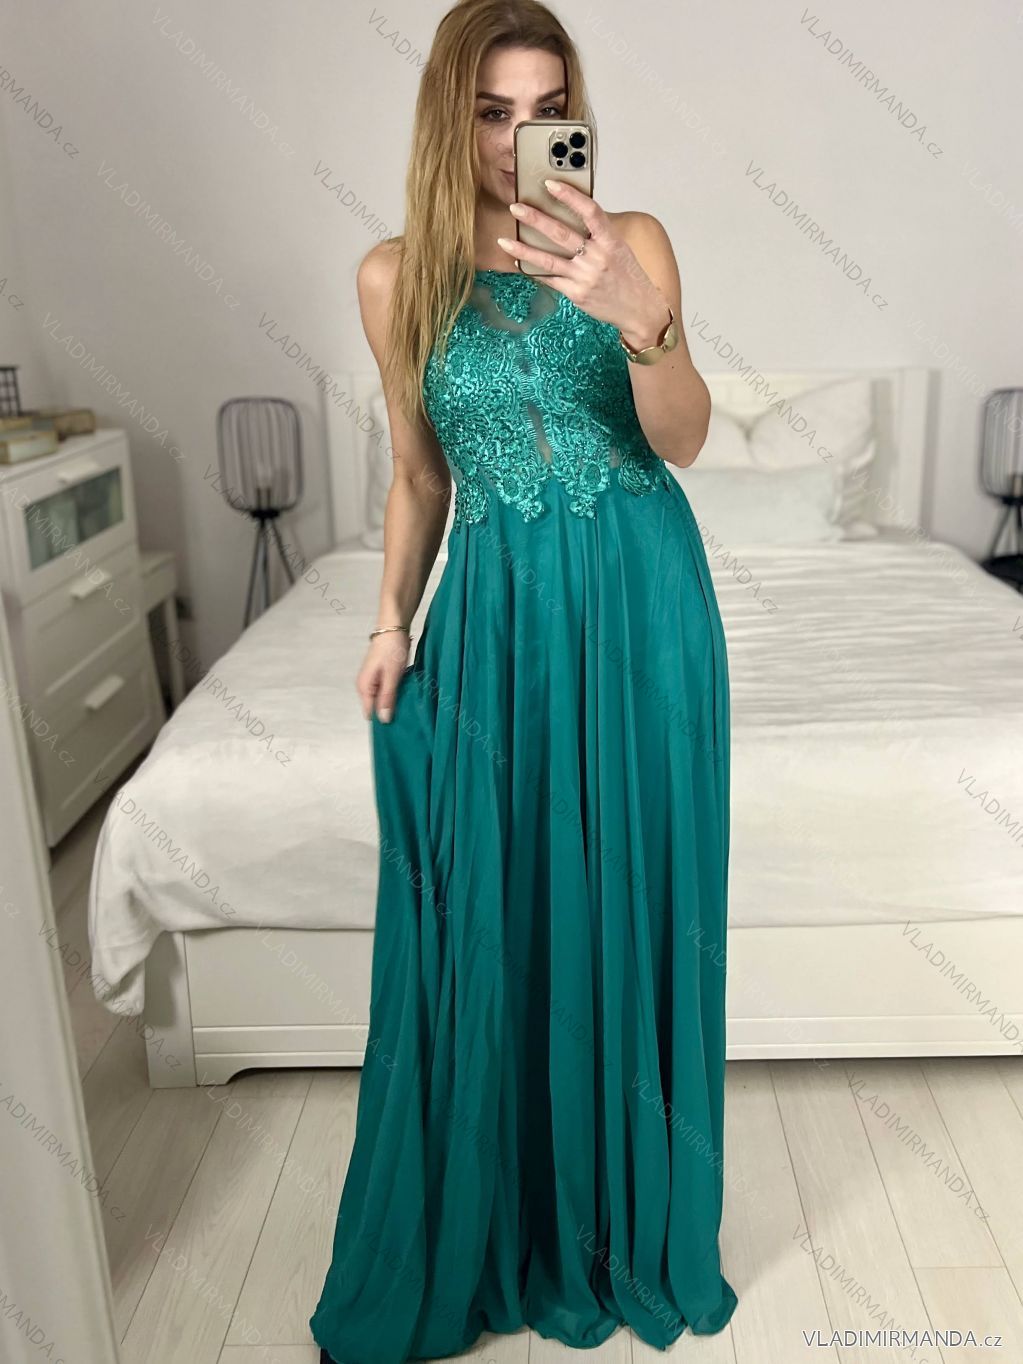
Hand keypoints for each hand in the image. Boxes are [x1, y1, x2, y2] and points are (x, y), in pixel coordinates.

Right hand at [357, 631, 410, 722]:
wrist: (393, 627)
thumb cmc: (392, 649)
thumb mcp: (392, 676)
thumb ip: (387, 698)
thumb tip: (383, 720)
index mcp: (364, 687)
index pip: (370, 714)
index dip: (383, 719)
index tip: (399, 722)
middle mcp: (365, 686)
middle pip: (376, 707)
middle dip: (390, 710)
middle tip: (407, 710)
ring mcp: (372, 680)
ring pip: (382, 699)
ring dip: (394, 700)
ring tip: (407, 699)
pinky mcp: (379, 675)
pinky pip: (386, 690)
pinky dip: (395, 691)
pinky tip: (405, 689)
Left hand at [499, 181, 670, 347]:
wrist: (638, 309)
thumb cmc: (628, 276)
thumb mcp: (620, 248)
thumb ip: (598, 234)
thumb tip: (572, 215)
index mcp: (610, 240)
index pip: (589, 211)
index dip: (569, 195)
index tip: (550, 184)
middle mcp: (597, 257)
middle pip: (561, 234)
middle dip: (535, 219)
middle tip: (516, 207)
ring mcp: (585, 277)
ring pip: (548, 260)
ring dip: (524, 250)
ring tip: (504, 241)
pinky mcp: (576, 294)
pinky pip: (551, 279)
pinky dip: (533, 271)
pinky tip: (519, 264)